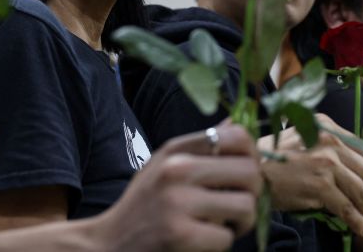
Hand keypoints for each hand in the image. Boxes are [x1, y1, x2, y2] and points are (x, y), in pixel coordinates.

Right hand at [97, 123, 261, 251]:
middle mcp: (177, 169)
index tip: (245, 173)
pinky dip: (220, 244)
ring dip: (241, 222)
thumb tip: (237, 121)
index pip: (237, 135)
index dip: (253, 155)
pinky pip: (226, 238)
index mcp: (176, 148)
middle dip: (253, 193)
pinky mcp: (180, 235)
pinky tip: (202, 242)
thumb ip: (201, 146)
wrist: (109, 245)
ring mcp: (178, 202)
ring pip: (245, 205)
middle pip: (250, 171)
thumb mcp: (165, 165)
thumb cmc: (144, 205)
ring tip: (224, 225)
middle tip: (239, 205)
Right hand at [259, 113, 362, 235]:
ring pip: (361, 191)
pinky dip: (358, 221)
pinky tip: (360, 229)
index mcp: (326, 125)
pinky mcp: (320, 185)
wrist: (250, 169)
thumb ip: (323, 144)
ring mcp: (326, 162)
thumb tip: (348, 171)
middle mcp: (329, 140)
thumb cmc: (270, 157)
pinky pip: (347, 208)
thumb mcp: (299, 137)